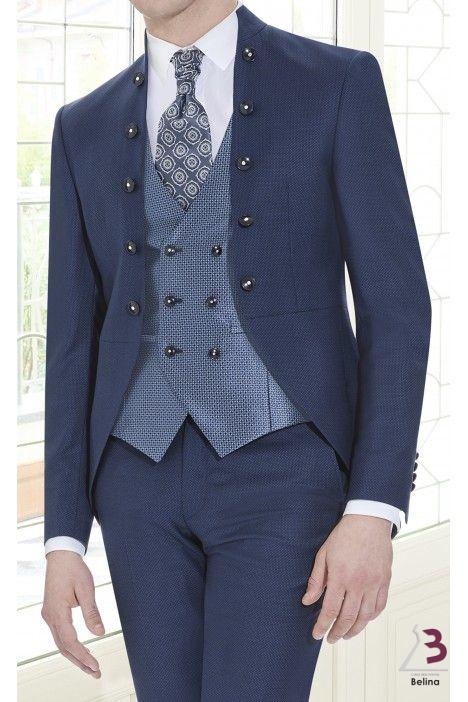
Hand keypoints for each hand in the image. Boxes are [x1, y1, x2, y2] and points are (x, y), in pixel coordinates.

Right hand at [41, 551, 104, 676]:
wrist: (61, 555)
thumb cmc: (74, 569)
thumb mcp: (86, 589)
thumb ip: (92, 612)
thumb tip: (100, 634)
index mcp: (57, 612)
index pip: (70, 641)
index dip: (83, 655)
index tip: (95, 665)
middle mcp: (50, 616)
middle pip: (64, 647)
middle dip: (80, 661)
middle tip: (95, 672)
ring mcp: (49, 615)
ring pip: (61, 642)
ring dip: (75, 656)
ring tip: (90, 666)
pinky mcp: (52, 613)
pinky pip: (60, 634)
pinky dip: (70, 645)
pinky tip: (81, 651)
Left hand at [302, 514, 392, 642]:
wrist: (368, 521)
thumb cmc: (344, 535)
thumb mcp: (323, 554)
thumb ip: (316, 580)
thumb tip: (307, 601)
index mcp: (340, 576)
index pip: (330, 610)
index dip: (322, 625)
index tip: (317, 634)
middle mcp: (359, 583)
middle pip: (348, 618)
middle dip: (337, 632)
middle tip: (331, 638)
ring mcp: (374, 583)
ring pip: (365, 617)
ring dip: (355, 630)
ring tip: (346, 635)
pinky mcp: (385, 581)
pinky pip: (379, 606)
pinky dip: (371, 617)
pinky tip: (363, 620)